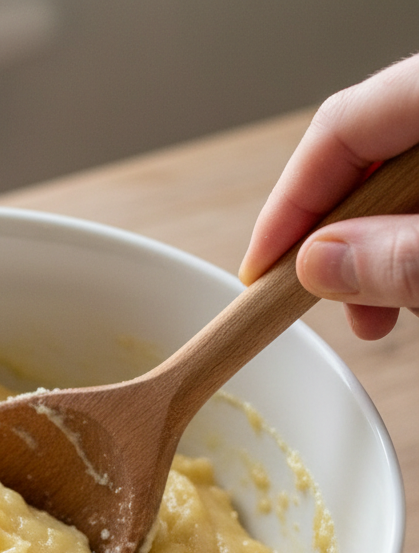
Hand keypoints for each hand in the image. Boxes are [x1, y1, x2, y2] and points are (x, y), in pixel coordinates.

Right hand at [240, 53, 418, 339]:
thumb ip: (404, 255)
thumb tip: (320, 264)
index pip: (340, 128)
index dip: (288, 206)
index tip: (259, 275)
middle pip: (366, 155)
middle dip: (335, 240)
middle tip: (322, 305)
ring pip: (400, 179)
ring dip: (375, 250)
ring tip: (378, 313)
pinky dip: (411, 243)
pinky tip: (414, 287)